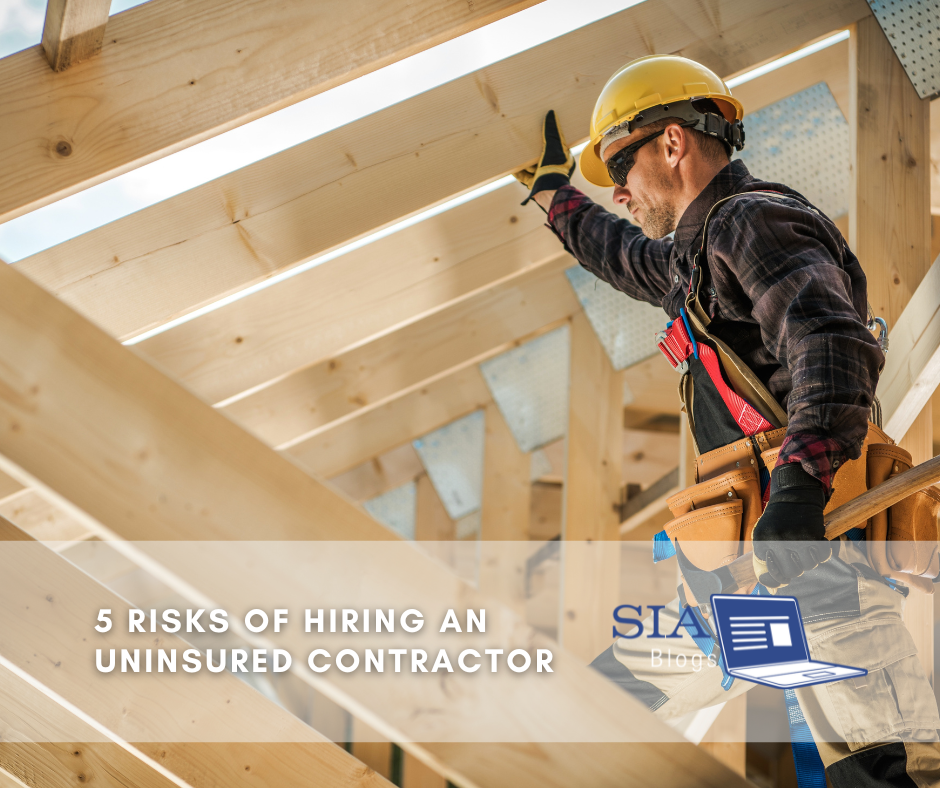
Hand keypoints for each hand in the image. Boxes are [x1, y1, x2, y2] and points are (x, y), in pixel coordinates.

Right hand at [514, 110, 574, 205]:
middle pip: (541, 155)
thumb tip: (551, 113)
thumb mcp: (554, 145)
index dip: (547, 138)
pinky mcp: (534, 185)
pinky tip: (510, 165)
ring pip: (532, 166)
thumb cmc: (555, 168)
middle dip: (532, 150)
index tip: (539, 131)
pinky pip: (523, 176)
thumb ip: (552, 131)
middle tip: (524, 140)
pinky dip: (517, 171)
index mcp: (563, 159)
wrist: (548, 192)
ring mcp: (543, 177)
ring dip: (524, 160)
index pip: (555, 145)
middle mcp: (554, 168)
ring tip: (515, 151)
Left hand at [751, 463, 832, 589]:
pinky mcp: (813, 535)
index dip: (778, 573)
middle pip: (790, 573)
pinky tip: (816, 543)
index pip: (769, 573)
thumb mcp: (764, 535)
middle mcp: (776, 540)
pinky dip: (822, 554)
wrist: (794, 494)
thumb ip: (766, 561)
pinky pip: (823, 557)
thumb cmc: (778, 519)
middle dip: (795, 568)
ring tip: (805, 547)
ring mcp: (796, 538)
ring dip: (809, 560)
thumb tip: (772, 591)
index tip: (782, 567)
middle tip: (795, 556)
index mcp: (761, 540)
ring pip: (808, 566)